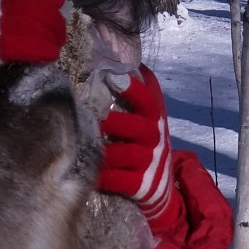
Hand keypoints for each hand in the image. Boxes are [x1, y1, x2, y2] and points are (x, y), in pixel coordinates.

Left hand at [97, 65, 176, 224]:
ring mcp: (150, 164)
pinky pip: (122, 180)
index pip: (148, 101)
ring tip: (88, 145)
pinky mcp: (142, 186)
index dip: (133, 89)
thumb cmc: (147, 143)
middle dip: (116, 122)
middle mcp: (156, 139)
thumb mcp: (150, 118)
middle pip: (138, 127)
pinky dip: (107, 177)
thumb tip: (117, 62)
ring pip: (128, 154)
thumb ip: (141, 94)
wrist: (161, 185)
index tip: (113, 77)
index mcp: (156, 119)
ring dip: (107, 150)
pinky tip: (93, 174)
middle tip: (95, 119)